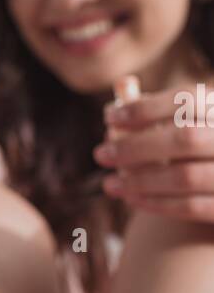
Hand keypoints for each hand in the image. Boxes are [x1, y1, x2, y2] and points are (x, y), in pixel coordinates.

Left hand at [95, 86, 213, 221]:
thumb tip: (122, 85)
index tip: (109, 116)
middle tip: (100, 155)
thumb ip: (154, 110)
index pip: (188, 100)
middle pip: (186, 138)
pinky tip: (131, 199)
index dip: (147, 107)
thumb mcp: (179, 127)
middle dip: (136, 146)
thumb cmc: (192, 154)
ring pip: (185, 176)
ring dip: (140, 181)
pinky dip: (157, 203)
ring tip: (108, 184)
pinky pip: (191, 207)